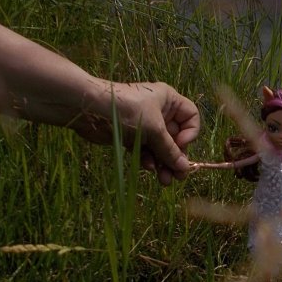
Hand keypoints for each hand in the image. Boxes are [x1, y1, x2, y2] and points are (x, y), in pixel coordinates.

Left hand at [73, 81, 200, 185]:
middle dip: (176, 156)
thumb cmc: (128, 110)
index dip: (190, 134)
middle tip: (178, 176)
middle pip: (176, 136)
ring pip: (161, 146)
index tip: (182, 146)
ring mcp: (146, 124)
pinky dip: (149, 159)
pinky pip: (147, 150)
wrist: (90, 109)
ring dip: (164, 163)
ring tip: (164, 180)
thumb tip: (185, 168)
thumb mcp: (154, 130)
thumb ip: (170, 150)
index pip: (191, 117)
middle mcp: (160, 111)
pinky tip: (148, 168)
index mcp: (169, 101)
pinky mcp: (133, 136)